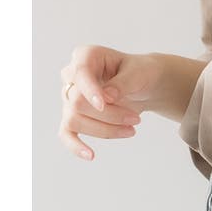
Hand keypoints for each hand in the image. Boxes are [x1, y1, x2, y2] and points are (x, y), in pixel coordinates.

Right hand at [58, 45, 162, 160]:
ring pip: (74, 120)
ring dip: (104, 130)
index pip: (80, 73)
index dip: (90, 90)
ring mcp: (69, 97)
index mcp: (86, 56)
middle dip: (109, 114)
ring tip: (131, 130)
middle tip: (136, 120)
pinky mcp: (73, 116)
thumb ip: (123, 82)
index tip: (105, 103)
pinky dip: (75, 146)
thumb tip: (106, 97)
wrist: (145, 85)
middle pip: (77, 101)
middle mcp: (72, 76)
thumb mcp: (140, 72)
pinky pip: (66, 134)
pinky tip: (90, 155)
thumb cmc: (141, 73)